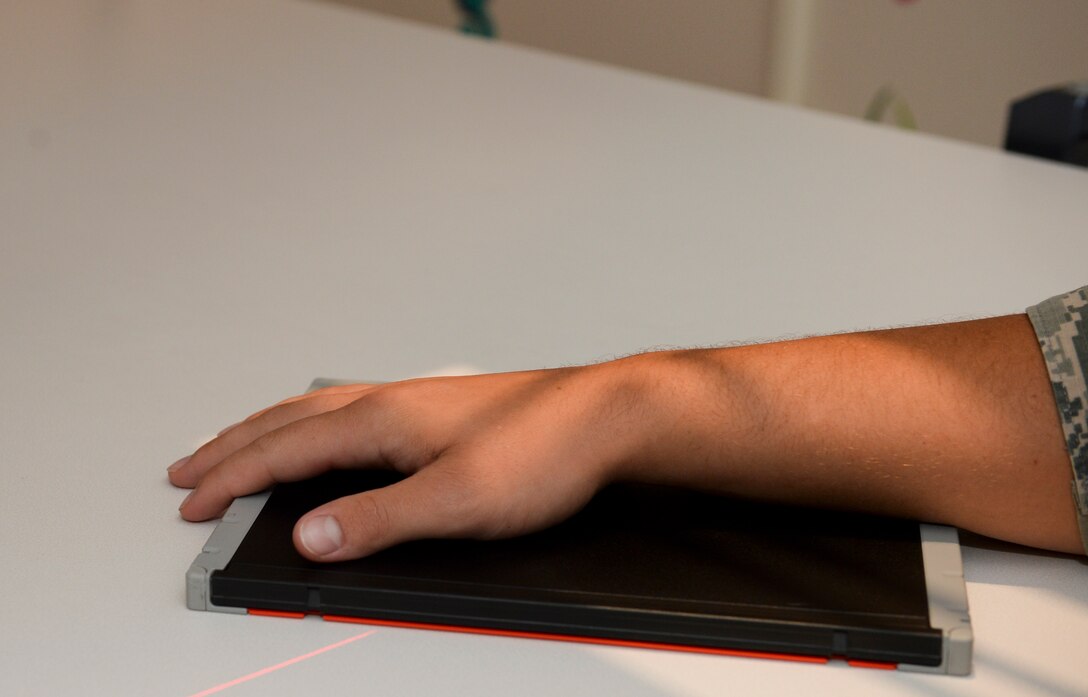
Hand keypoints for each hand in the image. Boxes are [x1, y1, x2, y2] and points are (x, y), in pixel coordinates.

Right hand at [169, 363, 660, 560]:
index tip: (193, 501)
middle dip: (234, 448)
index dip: (234, 477)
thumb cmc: (544, 449)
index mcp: (383, 420)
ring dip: (268, 431)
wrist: (606, 416)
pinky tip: (326, 434)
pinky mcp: (439, 410)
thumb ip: (379, 520)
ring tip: (240, 447)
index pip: (286, 451)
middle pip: (290, 422)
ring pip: (318, 411)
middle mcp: (392, 402)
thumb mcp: (457, 501)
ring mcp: (415, 401)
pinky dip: (311, 426)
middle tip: (190, 469)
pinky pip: (349, 412)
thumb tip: (313, 537)